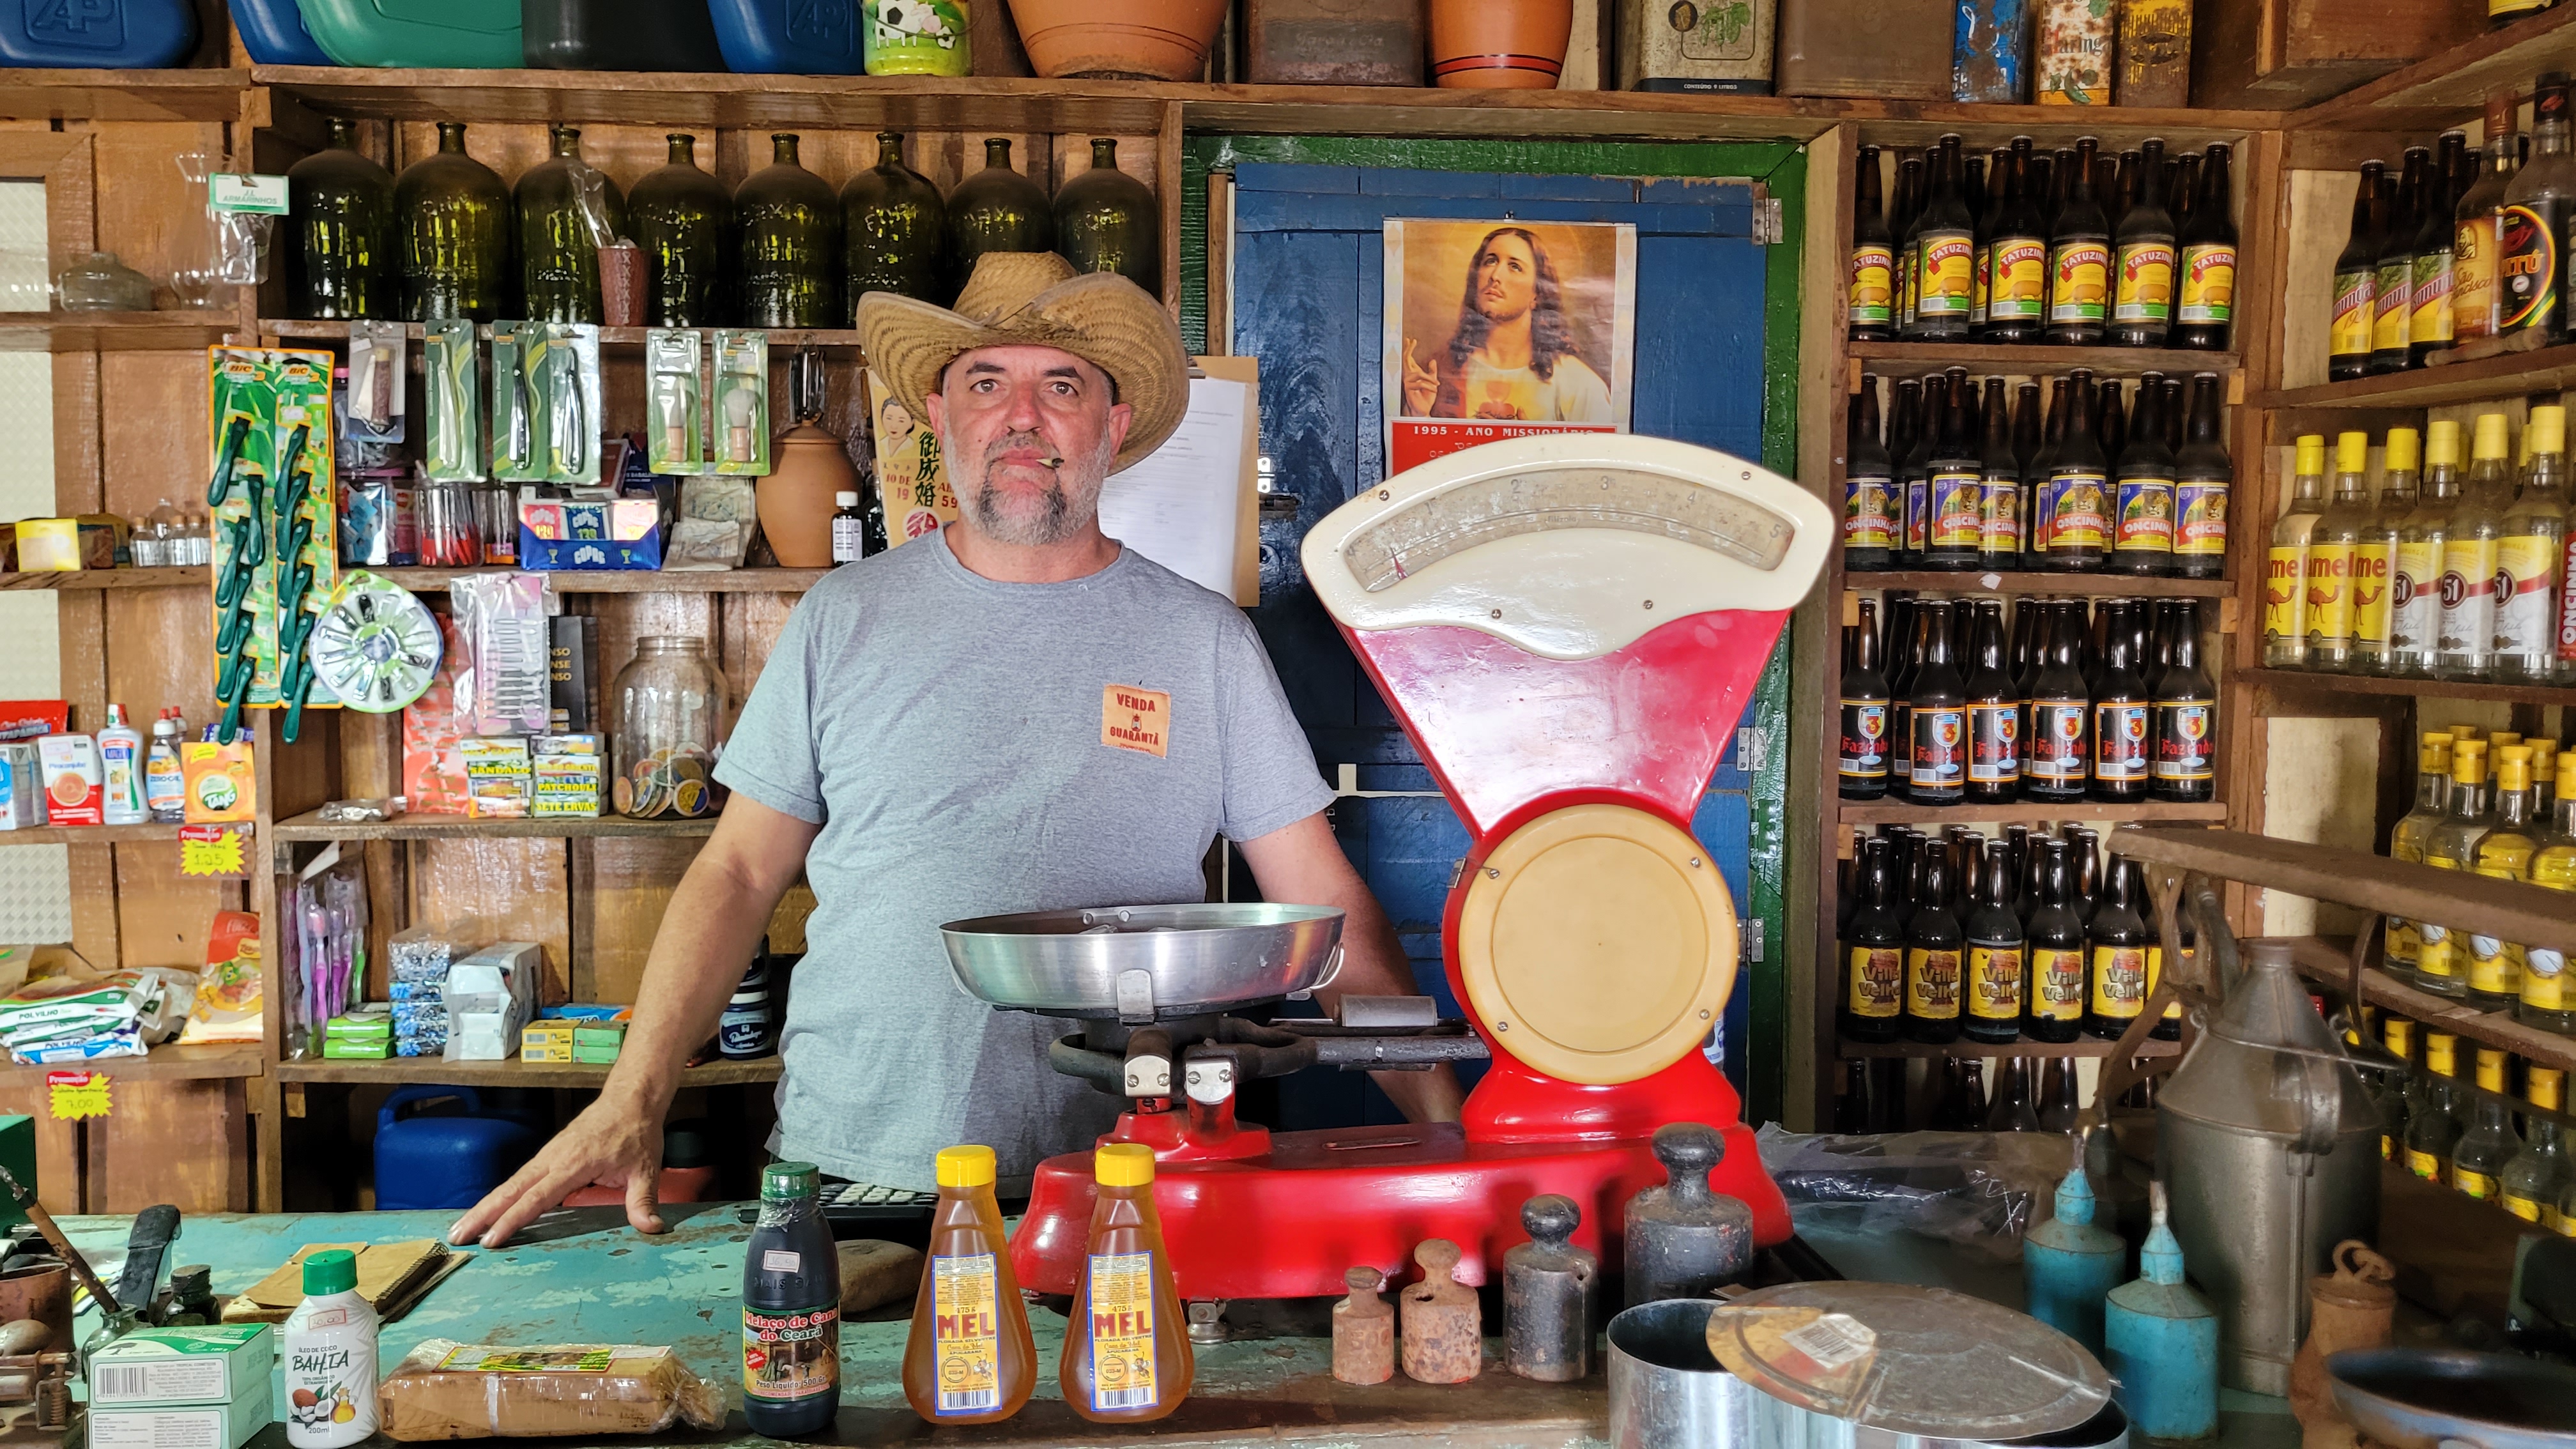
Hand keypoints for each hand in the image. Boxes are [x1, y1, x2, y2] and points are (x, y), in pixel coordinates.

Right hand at [448, 1094, 665, 1247]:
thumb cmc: (636, 1132)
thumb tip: (652, 1228)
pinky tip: (490, 1210)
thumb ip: (643, 1201)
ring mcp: (548, 1154)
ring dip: (486, 1204)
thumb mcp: (646, 1169)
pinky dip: (502, 1194)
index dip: (513, 1219)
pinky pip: (521, 1178)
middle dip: (483, 1213)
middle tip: (457, 1236)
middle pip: (511, 1189)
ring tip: (463, 1228)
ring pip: (511, 1183)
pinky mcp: (549, 1154)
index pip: (537, 1197)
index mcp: (573, 1163)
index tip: (491, 1239)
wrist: (631, 1098)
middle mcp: (554, 1158)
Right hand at [1400, 338, 1438, 416]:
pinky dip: (1430, 386)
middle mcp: (1408, 376)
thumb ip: (1432, 372)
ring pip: (1419, 374)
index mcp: (1413, 374)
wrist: (1423, 410)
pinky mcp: (1408, 389)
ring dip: (1430, 379)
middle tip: (1411, 341)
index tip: (1410, 340)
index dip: (1408, 349)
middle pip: (1405, 359)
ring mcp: (1407, 382)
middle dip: (1408, 349)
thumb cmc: (1426, 397)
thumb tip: (1432, 361)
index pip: (1408, 359)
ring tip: (1436, 385)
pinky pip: (1421, 383)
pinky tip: (1434, 390)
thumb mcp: (1432, 382)